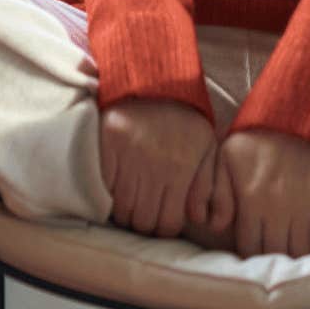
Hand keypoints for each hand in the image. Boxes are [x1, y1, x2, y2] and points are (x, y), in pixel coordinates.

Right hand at [98, 99, 218, 237]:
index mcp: (181, 169)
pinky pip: (103, 187)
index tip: (161, 219)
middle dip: (145, 223)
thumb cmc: (184, 119)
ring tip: (130, 200)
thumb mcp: (206, 148)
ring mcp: (128, 157)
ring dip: (125, 211)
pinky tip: (115, 186)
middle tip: (144, 212)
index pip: (169, 222)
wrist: (153, 81)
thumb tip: (203, 220)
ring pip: (121, 210)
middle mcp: (154, 167)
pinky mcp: (106, 146)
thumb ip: (207, 186)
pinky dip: (107, 193)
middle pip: (143, 221)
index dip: (165, 227)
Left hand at [217, 128, 309, 257]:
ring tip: (286, 261)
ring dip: (292, 259)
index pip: (247, 245)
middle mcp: (277, 209)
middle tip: (267, 261)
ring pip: (298, 250)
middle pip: (272, 252)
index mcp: (250, 199)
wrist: (296, 118)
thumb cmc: (255, 138)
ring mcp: (303, 207)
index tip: (248, 255)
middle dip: (268, 260)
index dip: (247, 255)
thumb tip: (214, 225)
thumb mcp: (224, 157)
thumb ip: (215, 191)